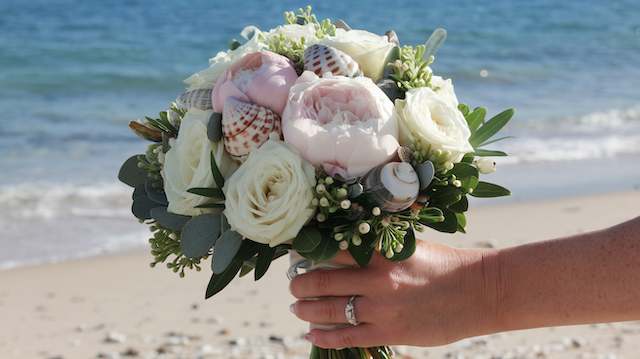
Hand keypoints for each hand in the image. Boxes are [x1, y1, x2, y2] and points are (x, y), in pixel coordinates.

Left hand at [289, 240, 499, 348]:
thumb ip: (378, 249)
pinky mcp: (389, 332)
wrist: (478, 291)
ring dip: (305, 309)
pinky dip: (324, 336)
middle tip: (292, 284)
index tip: (295, 253)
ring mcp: (381, 307)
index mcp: (381, 251)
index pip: (333, 248)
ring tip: (296, 307)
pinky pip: (347, 336)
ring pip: (328, 309)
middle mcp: (376, 278)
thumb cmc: (446, 265)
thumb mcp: (409, 246)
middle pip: (322, 279)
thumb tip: (347, 251)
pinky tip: (311, 334)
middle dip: (300, 283)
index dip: (308, 251)